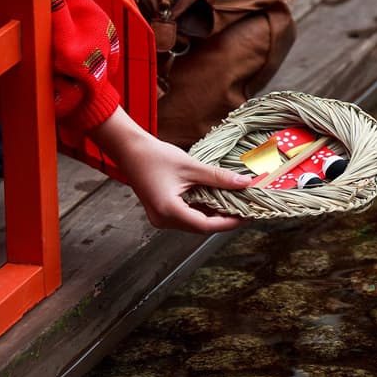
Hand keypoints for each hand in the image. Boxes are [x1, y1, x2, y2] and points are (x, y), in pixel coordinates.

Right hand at [88, 108, 249, 232]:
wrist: (129, 150)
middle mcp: (163, 220)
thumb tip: (244, 183)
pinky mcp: (161, 212)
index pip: (205, 226)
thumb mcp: (191, 167)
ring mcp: (161, 218)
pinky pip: (186, 215)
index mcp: (169, 212)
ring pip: (194, 222)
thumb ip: (218, 177)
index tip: (247, 216)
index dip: (229, 222)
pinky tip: (216, 199)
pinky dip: (202, 209)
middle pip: (200, 227)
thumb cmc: (156, 156)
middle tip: (244, 208)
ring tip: (234, 203)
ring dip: (214, 214)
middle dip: (224, 218)